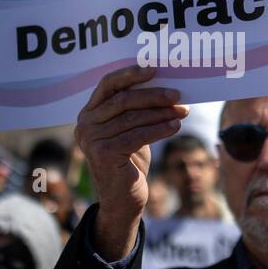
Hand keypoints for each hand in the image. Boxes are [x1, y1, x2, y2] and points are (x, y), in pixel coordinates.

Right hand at [74, 65, 185, 259]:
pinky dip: (159, 129)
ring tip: (182, 111)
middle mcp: (85, 124)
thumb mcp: (131, 131)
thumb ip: (137, 110)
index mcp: (89, 113)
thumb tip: (167, 87)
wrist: (123, 199)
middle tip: (177, 94)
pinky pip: (136, 135)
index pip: (108, 84)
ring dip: (161, 113)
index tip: (154, 68)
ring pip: (132, 118)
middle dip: (153, 95)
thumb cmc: (130, 161)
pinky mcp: (102, 154)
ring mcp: (91, 139)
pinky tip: (175, 127)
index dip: (130, 74)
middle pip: (122, 100)